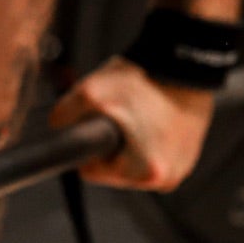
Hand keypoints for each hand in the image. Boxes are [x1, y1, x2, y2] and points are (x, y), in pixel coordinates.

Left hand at [51, 57, 215, 190]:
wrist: (184, 63)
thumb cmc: (146, 79)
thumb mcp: (90, 92)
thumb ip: (63, 115)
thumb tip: (55, 127)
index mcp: (146, 172)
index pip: (93, 173)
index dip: (89, 148)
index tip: (100, 127)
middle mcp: (167, 178)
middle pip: (114, 171)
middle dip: (111, 147)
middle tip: (121, 117)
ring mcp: (180, 169)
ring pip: (132, 164)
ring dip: (129, 144)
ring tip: (138, 116)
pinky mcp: (188, 157)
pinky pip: (153, 155)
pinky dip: (148, 140)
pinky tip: (151, 119)